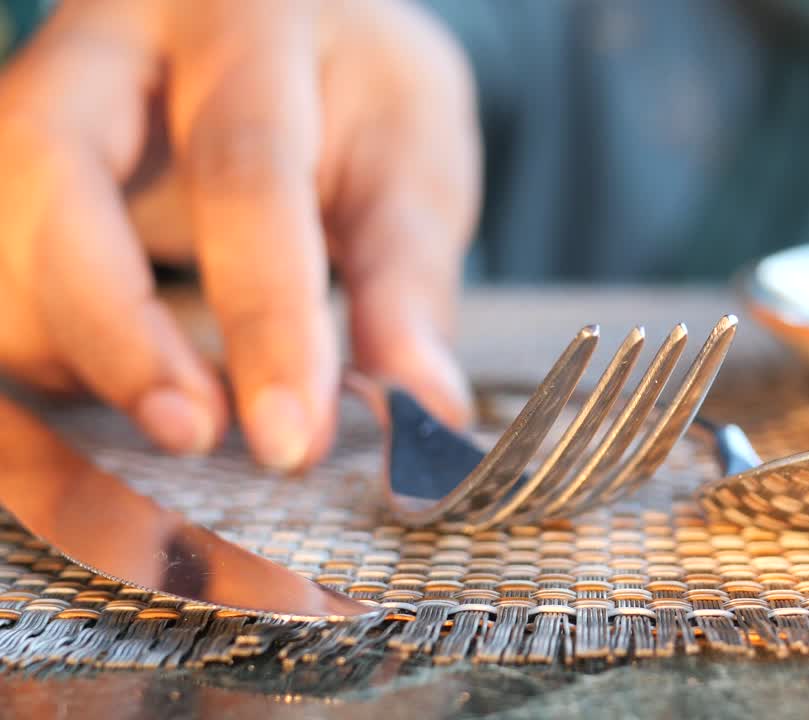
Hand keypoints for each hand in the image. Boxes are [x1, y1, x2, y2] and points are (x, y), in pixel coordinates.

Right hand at [0, 0, 479, 470]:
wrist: (293, 21)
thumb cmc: (357, 88)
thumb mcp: (412, 158)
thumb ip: (408, 281)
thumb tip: (422, 407)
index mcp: (245, 20)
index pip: (243, 173)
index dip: (265, 318)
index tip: (292, 438)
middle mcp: (113, 46)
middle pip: (56, 182)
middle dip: (116, 334)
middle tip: (189, 436)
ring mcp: (39, 97)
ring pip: (0, 239)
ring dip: (75, 356)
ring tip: (184, 420)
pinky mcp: (12, 169)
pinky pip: (0, 277)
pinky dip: (55, 357)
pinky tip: (138, 390)